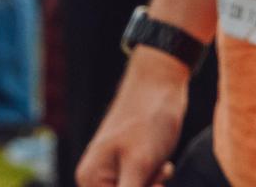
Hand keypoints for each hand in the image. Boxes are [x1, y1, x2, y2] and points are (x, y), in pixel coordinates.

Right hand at [76, 49, 186, 186]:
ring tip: (163, 167)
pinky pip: (143, 183)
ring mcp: (112, 168)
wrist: (162, 80)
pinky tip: (164, 164)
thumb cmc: (150, 119)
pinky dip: (155, 179)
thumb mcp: (140, 165)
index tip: (155, 184)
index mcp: (91, 179)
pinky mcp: (130, 160)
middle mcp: (96, 176)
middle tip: (160, 173)